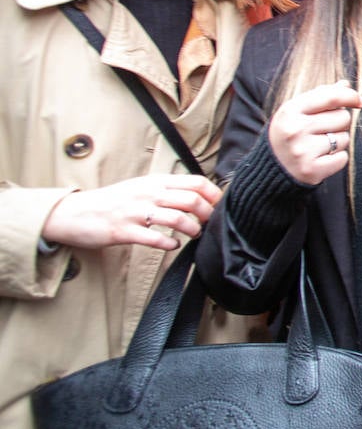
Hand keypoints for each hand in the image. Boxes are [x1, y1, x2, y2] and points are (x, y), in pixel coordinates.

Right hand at [42, 173, 222, 251]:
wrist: (75, 212)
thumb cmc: (113, 201)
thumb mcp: (142, 187)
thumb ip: (167, 189)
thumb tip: (198, 195)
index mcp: (156, 182)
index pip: (196, 182)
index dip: (214, 195)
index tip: (220, 207)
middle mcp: (148, 194)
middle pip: (191, 200)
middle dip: (207, 214)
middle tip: (209, 224)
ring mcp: (136, 212)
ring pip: (177, 218)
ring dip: (191, 229)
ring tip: (193, 235)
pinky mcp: (124, 231)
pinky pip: (154, 238)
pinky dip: (169, 244)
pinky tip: (173, 247)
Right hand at [268, 80, 361, 184]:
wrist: (270, 167)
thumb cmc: (289, 133)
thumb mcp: (297, 110)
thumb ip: (321, 96)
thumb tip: (346, 85)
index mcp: (290, 111)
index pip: (331, 97)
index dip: (350, 96)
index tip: (359, 100)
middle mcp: (295, 130)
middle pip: (343, 118)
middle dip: (340, 122)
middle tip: (323, 129)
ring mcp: (303, 152)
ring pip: (344, 138)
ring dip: (338, 141)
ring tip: (319, 144)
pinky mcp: (312, 170)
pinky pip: (343, 158)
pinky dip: (337, 158)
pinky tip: (321, 158)